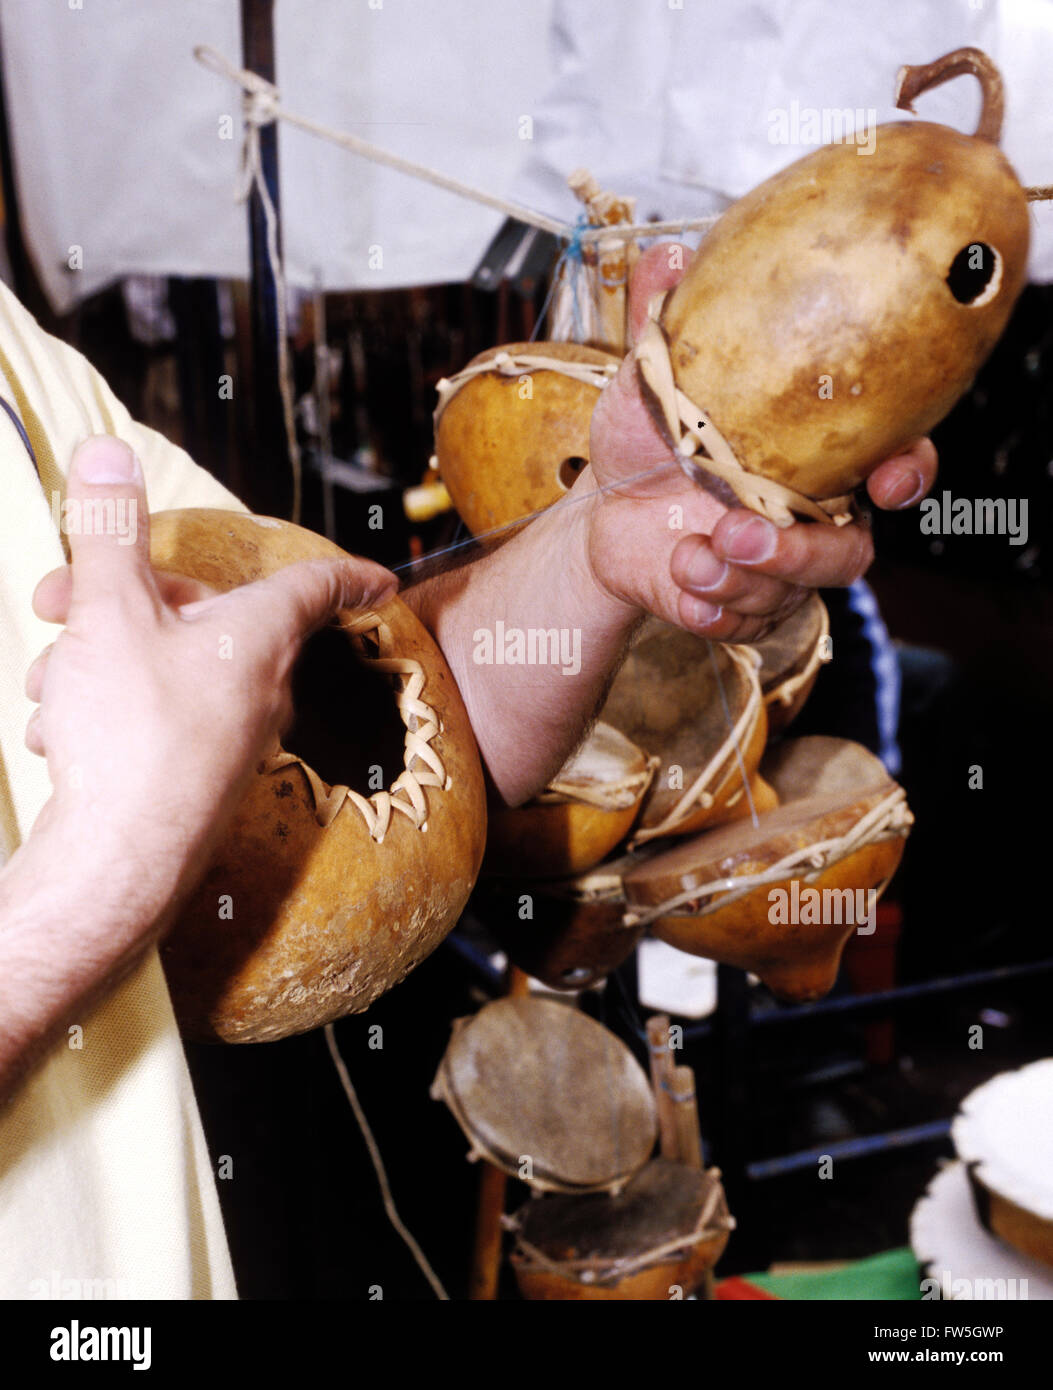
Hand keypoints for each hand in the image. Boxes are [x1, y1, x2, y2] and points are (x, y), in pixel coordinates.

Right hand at [24, 435, 396, 929]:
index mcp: (259, 635)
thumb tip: (107, 452)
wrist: (117, 862)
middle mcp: (259, 686)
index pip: (317, 585)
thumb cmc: (131, 738)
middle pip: (205, 612)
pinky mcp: (194, 776)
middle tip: (56, 603)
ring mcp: (229, 736)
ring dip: (100, 656)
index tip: (382, 573)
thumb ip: (108, 531)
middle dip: (125, 597)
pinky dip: (106, 708)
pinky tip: (61, 730)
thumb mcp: (109, 612)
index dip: (348, 569)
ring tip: (54, 683)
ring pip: (165, 664)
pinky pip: (153, 716)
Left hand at [583, 243, 937, 640]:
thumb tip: (670, 254)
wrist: (597, 506)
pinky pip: (748, 627)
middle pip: (848, 553)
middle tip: (736, 532)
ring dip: (741, 583)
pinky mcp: (739, 608)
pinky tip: (680, 583)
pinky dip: (714, 612)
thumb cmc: (646, 435)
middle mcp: (808, 515)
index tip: (888, 478)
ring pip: (794, 595)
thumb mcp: (649, 378)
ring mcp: (776, 569)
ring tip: (688, 555)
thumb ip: (667, 322)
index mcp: (814, 454)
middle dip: (798, 553)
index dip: (908, 473)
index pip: (894, 464)